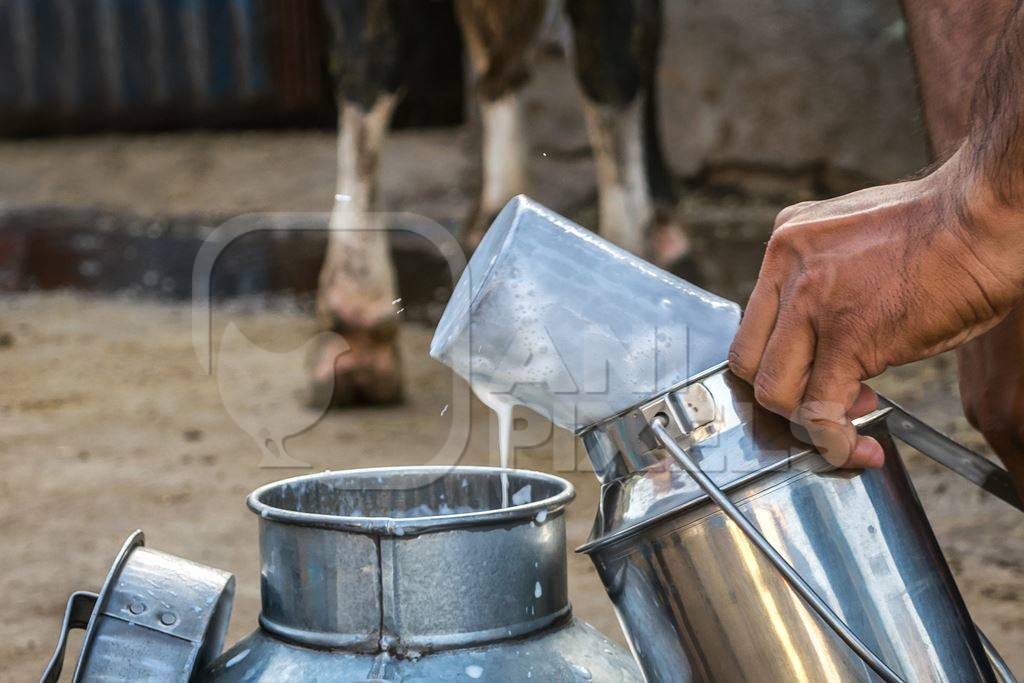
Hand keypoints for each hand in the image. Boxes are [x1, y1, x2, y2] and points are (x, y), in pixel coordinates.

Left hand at [729, 152, 1023, 466]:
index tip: (812, 374)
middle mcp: (786, 266)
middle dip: (785, 393)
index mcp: (787, 243)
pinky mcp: (847, 337)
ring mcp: (811, 301)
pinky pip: (818, 408)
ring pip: (773, 390)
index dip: (780, 360)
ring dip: (809, 421)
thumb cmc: (943, 231)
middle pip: (749, 359)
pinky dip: (834, 442)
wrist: (984, 218)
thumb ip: (825, 277)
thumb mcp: (858, 240)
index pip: (753, 322)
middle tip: (835, 396)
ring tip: (858, 412)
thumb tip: (822, 329)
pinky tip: (859, 449)